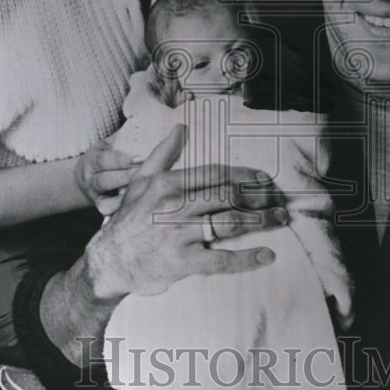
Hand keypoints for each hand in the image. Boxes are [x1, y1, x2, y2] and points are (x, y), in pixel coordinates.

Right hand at [74, 139, 140, 214]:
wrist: (83, 181)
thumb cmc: (102, 159)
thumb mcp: (106, 145)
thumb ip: (122, 137)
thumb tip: (146, 123)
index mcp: (92, 161)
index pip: (103, 160)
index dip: (121, 159)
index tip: (139, 157)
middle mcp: (90, 180)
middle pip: (106, 180)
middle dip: (127, 177)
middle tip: (147, 172)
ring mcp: (95, 197)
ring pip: (108, 199)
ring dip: (127, 195)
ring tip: (145, 189)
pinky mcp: (102, 210)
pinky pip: (111, 212)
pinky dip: (123, 210)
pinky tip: (138, 206)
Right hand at [82, 124, 287, 299]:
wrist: (109, 261)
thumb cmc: (127, 220)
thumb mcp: (139, 182)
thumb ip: (162, 154)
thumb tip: (180, 127)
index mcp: (168, 184)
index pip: (215, 174)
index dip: (244, 175)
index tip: (264, 179)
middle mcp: (175, 206)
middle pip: (228, 196)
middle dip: (259, 196)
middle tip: (279, 199)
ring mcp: (179, 234)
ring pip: (229, 224)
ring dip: (260, 221)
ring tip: (280, 219)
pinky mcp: (182, 262)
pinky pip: (221, 260)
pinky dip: (246, 258)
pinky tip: (267, 255)